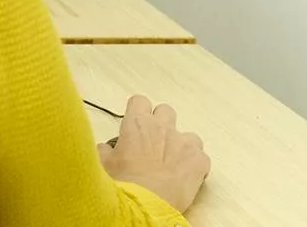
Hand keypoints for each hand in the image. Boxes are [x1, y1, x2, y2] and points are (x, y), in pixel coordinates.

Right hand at [97, 95, 210, 214]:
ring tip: (172, 163)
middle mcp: (162, 127)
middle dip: (162, 123)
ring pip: (188, 134)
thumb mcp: (104, 164)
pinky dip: (195, 165)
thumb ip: (106, 151)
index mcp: (137, 123)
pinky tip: (185, 177)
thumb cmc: (124, 183)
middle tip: (154, 142)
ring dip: (181, 145)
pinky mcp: (199, 160)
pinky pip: (201, 156)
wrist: (146, 204)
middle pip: (165, 111)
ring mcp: (184, 142)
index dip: (138, 111)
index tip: (136, 124)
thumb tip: (105, 149)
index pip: (139, 101)